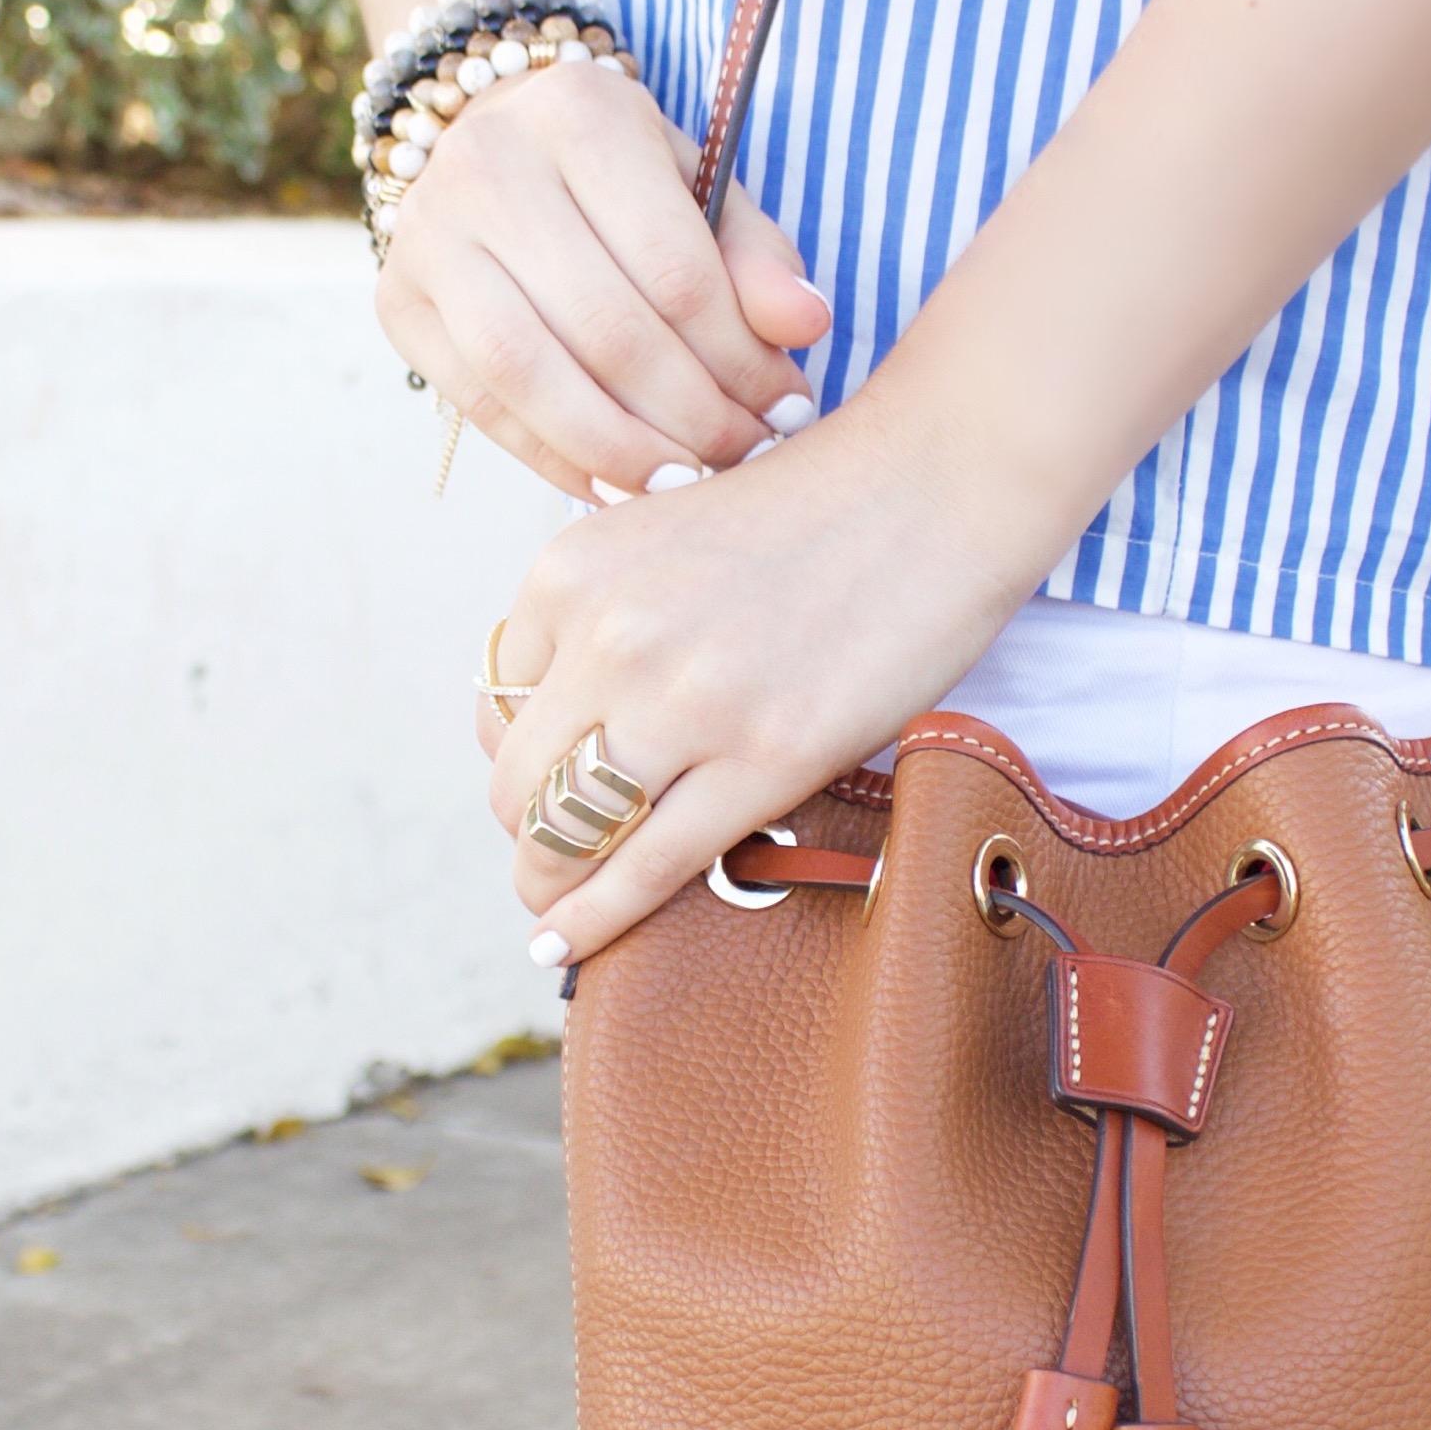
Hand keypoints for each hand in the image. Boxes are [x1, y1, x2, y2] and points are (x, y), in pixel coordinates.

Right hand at [376, 60, 832, 502]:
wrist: (495, 147)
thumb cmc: (621, 182)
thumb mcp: (700, 191)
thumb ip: (757, 258)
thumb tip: (807, 328)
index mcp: (580, 113)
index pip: (674, 267)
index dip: (739, 356)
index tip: (788, 406)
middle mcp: (486, 163)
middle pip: (604, 328)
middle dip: (689, 413)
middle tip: (744, 457)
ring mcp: (426, 234)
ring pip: (528, 374)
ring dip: (619, 448)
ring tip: (685, 484)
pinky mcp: (398, 303)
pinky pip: (481, 405)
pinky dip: (554, 458)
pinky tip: (617, 485)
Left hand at [479, 409, 1040, 960]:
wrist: (932, 487)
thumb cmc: (813, 510)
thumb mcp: (662, 533)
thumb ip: (607, 613)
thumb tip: (566, 717)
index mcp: (573, 571)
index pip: (497, 703)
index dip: (515, 755)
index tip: (537, 784)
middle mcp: (611, 635)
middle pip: (517, 781)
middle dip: (527, 831)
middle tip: (548, 858)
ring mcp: (686, 701)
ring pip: (567, 833)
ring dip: (551, 883)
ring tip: (553, 909)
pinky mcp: (767, 757)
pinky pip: (651, 865)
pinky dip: (597, 918)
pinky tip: (568, 941)